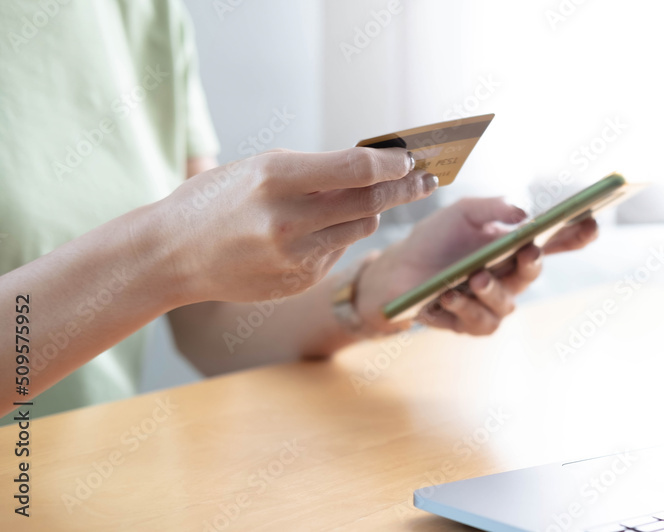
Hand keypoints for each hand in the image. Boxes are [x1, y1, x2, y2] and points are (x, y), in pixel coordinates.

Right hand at [160, 147, 437, 302]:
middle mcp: (287, 220)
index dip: (391, 163)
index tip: (411, 158)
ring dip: (371, 212)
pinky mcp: (299, 280)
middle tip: (426, 179)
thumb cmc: (216, 200)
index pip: (355, 169)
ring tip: (362, 200)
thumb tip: (373, 166)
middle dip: (405, 188)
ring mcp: (294, 256)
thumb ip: (314, 169)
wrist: (172, 255)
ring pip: (362, 228)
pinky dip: (339, 236)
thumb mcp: (257, 168)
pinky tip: (318, 230)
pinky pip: (339, 251)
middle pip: (370, 202)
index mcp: (274, 179)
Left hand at [356, 197, 598, 335]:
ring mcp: (491, 304)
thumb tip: (523, 214)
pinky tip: (446, 296)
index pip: (554, 242)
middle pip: (533, 273)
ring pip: (506, 305)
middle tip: (529, 251)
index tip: (591, 223)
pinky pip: (478, 323)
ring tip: (474, 278)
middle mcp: (509, 277)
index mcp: (513, 247)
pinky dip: (463, 308)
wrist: (394, 272)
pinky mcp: (470, 325)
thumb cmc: (433, 240)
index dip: (577, 235)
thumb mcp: (460, 213)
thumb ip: (491, 207)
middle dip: (533, 263)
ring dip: (491, 290)